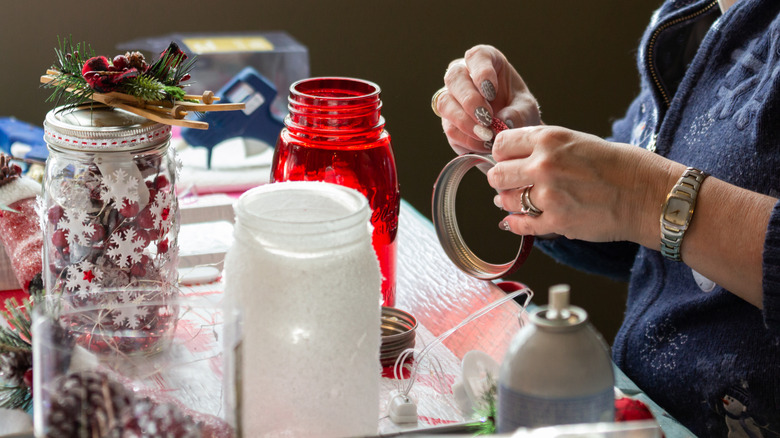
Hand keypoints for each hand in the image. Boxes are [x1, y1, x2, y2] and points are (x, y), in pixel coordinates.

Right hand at [435, 45, 541, 153]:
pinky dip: (467, 139)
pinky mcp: (448, 121)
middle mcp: (463, 75)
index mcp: (485, 61)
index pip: (476, 56)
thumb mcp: (527, 109)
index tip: (491, 91)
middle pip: (455, 78)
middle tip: (487, 118)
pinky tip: (483, 144)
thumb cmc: (518, 110)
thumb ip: (519, 113)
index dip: (481, 72)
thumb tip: (503, 121)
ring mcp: (451, 97)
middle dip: (470, 100)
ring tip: (486, 135)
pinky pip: (450, 128)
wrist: (511, 132)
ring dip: (465, 121)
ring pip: (445, 103)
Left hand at [487, 125, 671, 243]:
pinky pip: (520, 225)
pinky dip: (516, 224)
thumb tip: (516, 160)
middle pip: (497, 174)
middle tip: (510, 183)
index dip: (501, 154)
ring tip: (519, 200)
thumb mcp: (578, 141)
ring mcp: (548, 195)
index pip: (501, 144)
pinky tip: (516, 221)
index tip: (507, 160)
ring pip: (506, 201)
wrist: (649, 194)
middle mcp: (544, 165)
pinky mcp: (556, 222)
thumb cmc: (620, 166)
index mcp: (549, 138)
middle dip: (501, 179)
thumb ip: (545, 149)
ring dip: (509, 202)